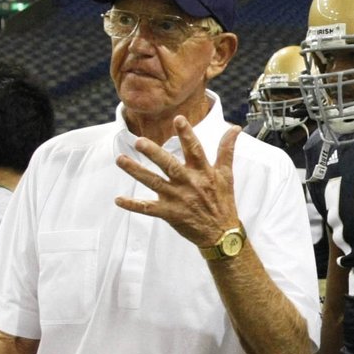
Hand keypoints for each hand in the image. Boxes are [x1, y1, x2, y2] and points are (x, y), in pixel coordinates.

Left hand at [113, 117, 241, 246]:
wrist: (222, 234)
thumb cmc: (223, 202)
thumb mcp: (227, 175)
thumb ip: (227, 150)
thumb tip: (235, 129)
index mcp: (203, 172)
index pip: (195, 150)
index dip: (187, 135)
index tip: (178, 119)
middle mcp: (189, 183)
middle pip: (169, 165)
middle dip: (154, 153)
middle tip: (139, 142)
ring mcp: (178, 198)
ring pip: (154, 182)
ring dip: (136, 171)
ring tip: (120, 160)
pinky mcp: (169, 213)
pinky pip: (148, 209)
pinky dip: (133, 205)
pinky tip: (119, 200)